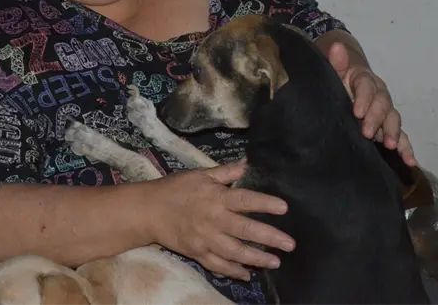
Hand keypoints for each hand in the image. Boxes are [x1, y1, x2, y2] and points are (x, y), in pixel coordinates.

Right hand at [145, 160, 294, 280]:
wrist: (148, 210)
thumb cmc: (175, 188)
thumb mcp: (200, 174)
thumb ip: (225, 172)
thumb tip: (247, 164)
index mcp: (216, 197)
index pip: (245, 200)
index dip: (265, 203)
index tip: (284, 208)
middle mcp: (213, 219)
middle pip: (245, 230)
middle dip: (270, 238)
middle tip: (290, 245)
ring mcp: (205, 239)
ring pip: (235, 252)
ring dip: (257, 258)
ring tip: (275, 262)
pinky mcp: (197, 253)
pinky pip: (218, 265)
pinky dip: (234, 271)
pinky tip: (247, 273)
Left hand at [327, 42, 416, 166]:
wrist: (347, 91)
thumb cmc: (340, 83)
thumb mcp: (336, 73)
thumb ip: (336, 63)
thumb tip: (336, 47)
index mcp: (366, 81)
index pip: (367, 87)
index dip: (363, 99)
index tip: (356, 112)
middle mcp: (380, 95)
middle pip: (383, 104)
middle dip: (376, 119)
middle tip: (367, 133)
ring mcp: (386, 112)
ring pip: (394, 120)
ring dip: (393, 133)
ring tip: (389, 145)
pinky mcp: (389, 127)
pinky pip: (401, 136)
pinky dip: (406, 148)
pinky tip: (410, 161)